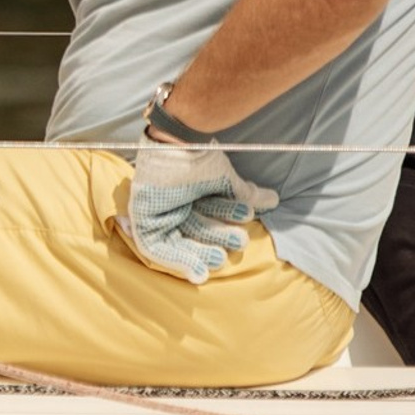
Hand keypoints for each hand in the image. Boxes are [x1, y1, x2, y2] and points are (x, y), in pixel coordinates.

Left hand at [113, 137, 277, 283]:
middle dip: (216, 239)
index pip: (211, 214)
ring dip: (199, 254)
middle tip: (237, 244)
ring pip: (178, 241)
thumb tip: (273, 200)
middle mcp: (174, 199)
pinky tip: (198, 273)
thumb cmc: (197, 154)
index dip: (226, 226)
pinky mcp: (141, 219)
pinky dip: (177, 261)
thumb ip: (246, 193)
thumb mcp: (225, 179)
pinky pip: (156, 248)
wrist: (176, 141)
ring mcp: (157, 209)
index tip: (244, 237)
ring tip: (220, 259)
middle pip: (196, 228)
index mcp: (191, 188)